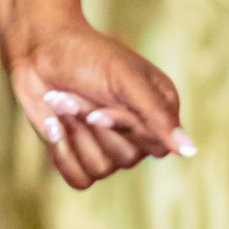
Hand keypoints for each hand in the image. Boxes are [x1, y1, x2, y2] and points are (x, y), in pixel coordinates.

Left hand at [5, 21, 189, 189]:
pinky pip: (79, 179)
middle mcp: (138, 132)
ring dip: (73, 134)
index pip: (156, 145)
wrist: (38, 49)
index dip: (124, 130)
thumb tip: (189, 151)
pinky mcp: (81, 155)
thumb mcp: (125, 78)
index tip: (99, 109)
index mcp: (159, 109)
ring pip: (100, 169)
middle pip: (126, 159)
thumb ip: (157, 115)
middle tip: (72, 95)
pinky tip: (54, 126)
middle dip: (92, 126)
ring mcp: (109, 146)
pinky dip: (62, 154)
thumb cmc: (86, 55)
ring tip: (60, 102)